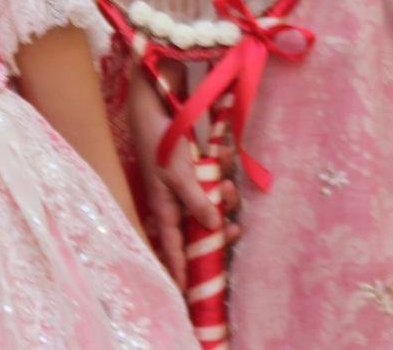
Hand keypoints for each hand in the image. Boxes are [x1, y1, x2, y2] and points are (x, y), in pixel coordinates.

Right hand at [127, 72, 239, 287]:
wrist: (157, 102)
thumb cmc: (160, 138)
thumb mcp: (178, 172)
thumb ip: (196, 200)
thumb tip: (213, 226)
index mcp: (163, 203)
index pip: (171, 243)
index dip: (178, 266)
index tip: (184, 292)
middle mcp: (173, 197)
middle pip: (197, 228)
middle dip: (218, 231)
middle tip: (235, 230)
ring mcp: (185, 183)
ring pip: (210, 204)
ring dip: (224, 197)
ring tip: (229, 185)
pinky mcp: (194, 167)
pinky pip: (213, 180)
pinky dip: (221, 172)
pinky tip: (224, 156)